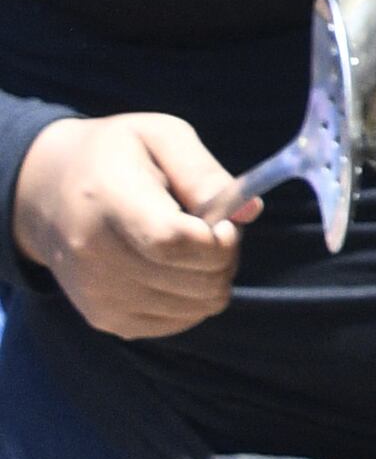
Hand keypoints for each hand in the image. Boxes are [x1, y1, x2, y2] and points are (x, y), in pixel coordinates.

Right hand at [12, 113, 250, 338]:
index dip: (218, 240)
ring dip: (210, 278)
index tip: (222, 222)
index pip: (174, 243)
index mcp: (108, 202)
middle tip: (210, 230)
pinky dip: (192, 298)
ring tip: (189, 247)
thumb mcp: (160, 136)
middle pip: (195, 281)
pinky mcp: (105, 319)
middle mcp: (95, 256)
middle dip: (224, 256)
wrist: (43, 193)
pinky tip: (173, 269)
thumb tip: (249, 213)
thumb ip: (205, 172)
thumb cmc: (113, 157)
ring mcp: (98, 295)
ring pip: (196, 306)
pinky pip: (179, 322)